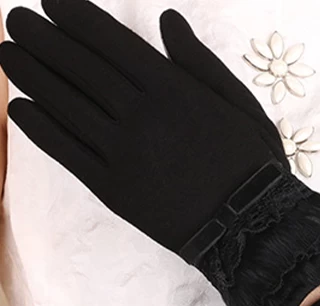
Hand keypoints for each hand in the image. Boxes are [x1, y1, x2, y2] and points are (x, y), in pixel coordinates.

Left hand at [0, 0, 319, 305]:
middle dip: (42, 40)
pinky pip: (68, 154)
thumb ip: (201, 63)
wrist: (249, 226)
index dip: (75, 19)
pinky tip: (18, 109)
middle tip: (14, 20)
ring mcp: (122, 155)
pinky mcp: (114, 191)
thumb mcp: (242, 105)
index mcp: (173, 89)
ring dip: (32, 76)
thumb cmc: (252, 164)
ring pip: (66, 107)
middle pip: (80, 69)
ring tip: (7, 54)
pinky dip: (39, 130)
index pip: (111, 43)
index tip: (48, 3)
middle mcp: (140, 116)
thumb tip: (167, 19)